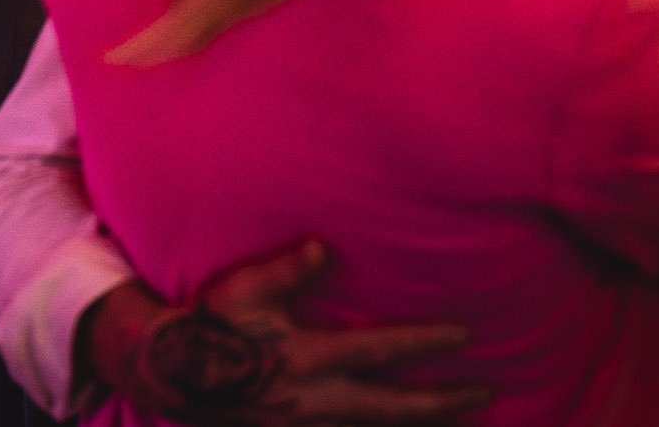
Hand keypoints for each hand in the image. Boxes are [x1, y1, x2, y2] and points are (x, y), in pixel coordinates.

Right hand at [82, 240, 481, 424]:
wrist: (173, 375)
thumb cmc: (211, 323)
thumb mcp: (244, 288)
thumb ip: (287, 269)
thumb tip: (325, 249)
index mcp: (310, 356)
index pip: (381, 351)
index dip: (425, 343)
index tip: (464, 336)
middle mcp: (318, 398)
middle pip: (395, 406)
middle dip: (443, 402)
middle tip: (484, 393)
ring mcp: (309, 423)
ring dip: (421, 424)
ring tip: (458, 416)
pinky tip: (401, 425)